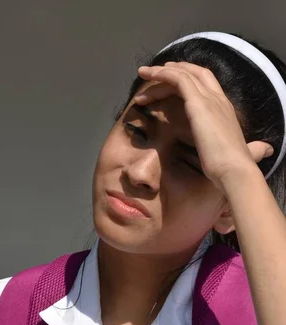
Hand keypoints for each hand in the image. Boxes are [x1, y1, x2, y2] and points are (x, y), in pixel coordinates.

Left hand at [134, 62, 273, 192]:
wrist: (235, 170)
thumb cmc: (234, 167)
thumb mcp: (244, 153)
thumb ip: (253, 149)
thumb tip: (265, 150)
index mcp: (226, 108)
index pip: (206, 83)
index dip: (189, 77)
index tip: (171, 80)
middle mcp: (218, 99)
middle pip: (194, 74)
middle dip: (173, 71)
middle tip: (153, 74)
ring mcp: (209, 100)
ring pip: (183, 74)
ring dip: (161, 73)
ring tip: (143, 74)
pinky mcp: (198, 104)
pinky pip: (178, 80)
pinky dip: (163, 75)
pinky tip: (150, 77)